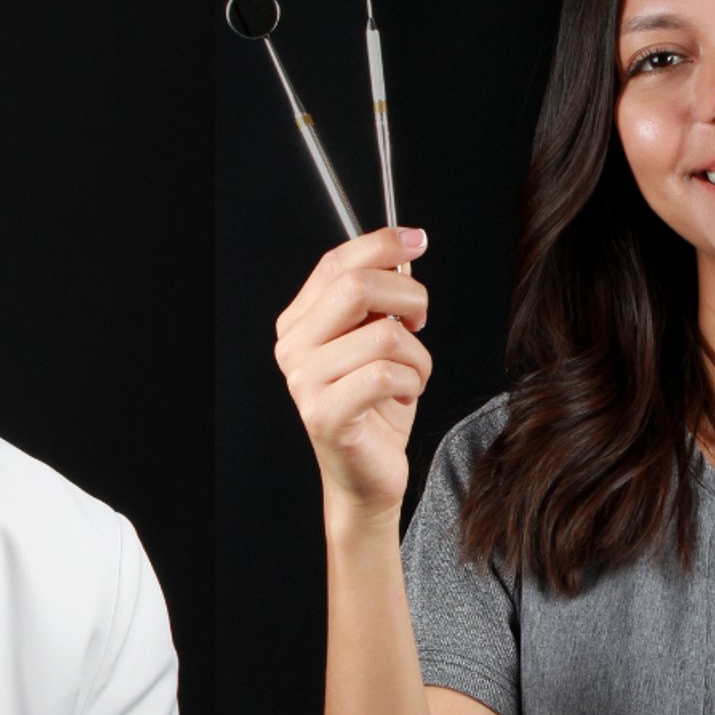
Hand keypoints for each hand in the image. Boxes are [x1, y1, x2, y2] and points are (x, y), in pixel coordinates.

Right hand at [274, 226, 431, 529]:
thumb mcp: (376, 339)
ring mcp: (304, 381)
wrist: (367, 476)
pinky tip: (406, 393)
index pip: (336, 263)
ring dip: (418, 354)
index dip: (381, 244)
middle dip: (407, 295)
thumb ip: (379, 297)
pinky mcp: (325, 413)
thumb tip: (403, 252)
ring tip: (413, 373)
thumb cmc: (375, 405)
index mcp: (300, 321)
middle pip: (357, 287)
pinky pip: (387, 374)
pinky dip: (412, 380)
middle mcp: (294, 347)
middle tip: (420, 319)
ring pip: (385, 334)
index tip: (417, 239)